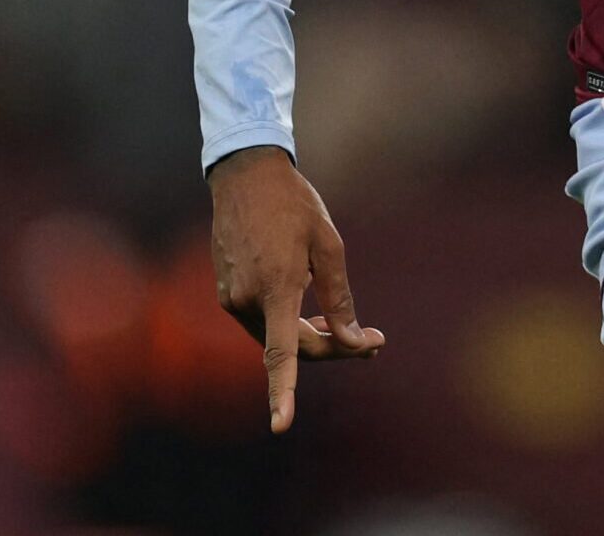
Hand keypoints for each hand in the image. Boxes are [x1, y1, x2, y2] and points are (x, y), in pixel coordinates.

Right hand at [208, 146, 383, 431]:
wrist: (245, 178)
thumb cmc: (294, 207)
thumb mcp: (329, 245)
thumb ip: (340, 297)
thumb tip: (352, 341)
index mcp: (277, 287)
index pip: (280, 354)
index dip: (283, 392)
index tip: (281, 426)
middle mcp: (247, 300)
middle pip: (293, 346)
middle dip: (335, 349)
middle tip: (376, 342)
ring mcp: (232, 298)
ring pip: (277, 336)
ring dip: (312, 338)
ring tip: (350, 330)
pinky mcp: (227, 293)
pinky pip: (263, 321)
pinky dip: (289, 324)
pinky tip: (312, 314)